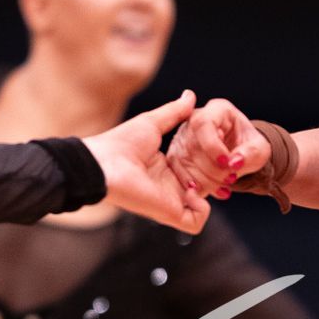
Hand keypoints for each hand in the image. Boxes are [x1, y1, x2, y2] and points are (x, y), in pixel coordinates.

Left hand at [84, 93, 209, 231]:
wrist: (102, 164)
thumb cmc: (120, 143)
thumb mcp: (153, 122)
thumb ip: (175, 112)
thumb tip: (191, 96)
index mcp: (166, 167)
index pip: (197, 169)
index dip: (209, 162)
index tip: (214, 151)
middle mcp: (170, 186)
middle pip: (205, 188)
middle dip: (215, 178)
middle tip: (216, 166)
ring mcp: (171, 201)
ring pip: (203, 207)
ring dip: (210, 193)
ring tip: (201, 177)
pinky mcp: (169, 213)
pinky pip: (196, 222)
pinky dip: (201, 209)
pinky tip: (192, 191)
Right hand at [167, 96, 271, 198]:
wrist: (241, 156)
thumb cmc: (250, 147)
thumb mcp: (260, 149)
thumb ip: (251, 153)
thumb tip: (234, 162)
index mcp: (218, 110)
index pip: (203, 123)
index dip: (212, 146)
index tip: (227, 163)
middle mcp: (195, 120)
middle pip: (192, 145)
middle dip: (211, 169)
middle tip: (230, 179)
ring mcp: (183, 137)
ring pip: (182, 160)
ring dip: (204, 180)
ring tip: (223, 188)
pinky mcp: (177, 154)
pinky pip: (177, 171)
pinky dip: (194, 186)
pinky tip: (211, 191)